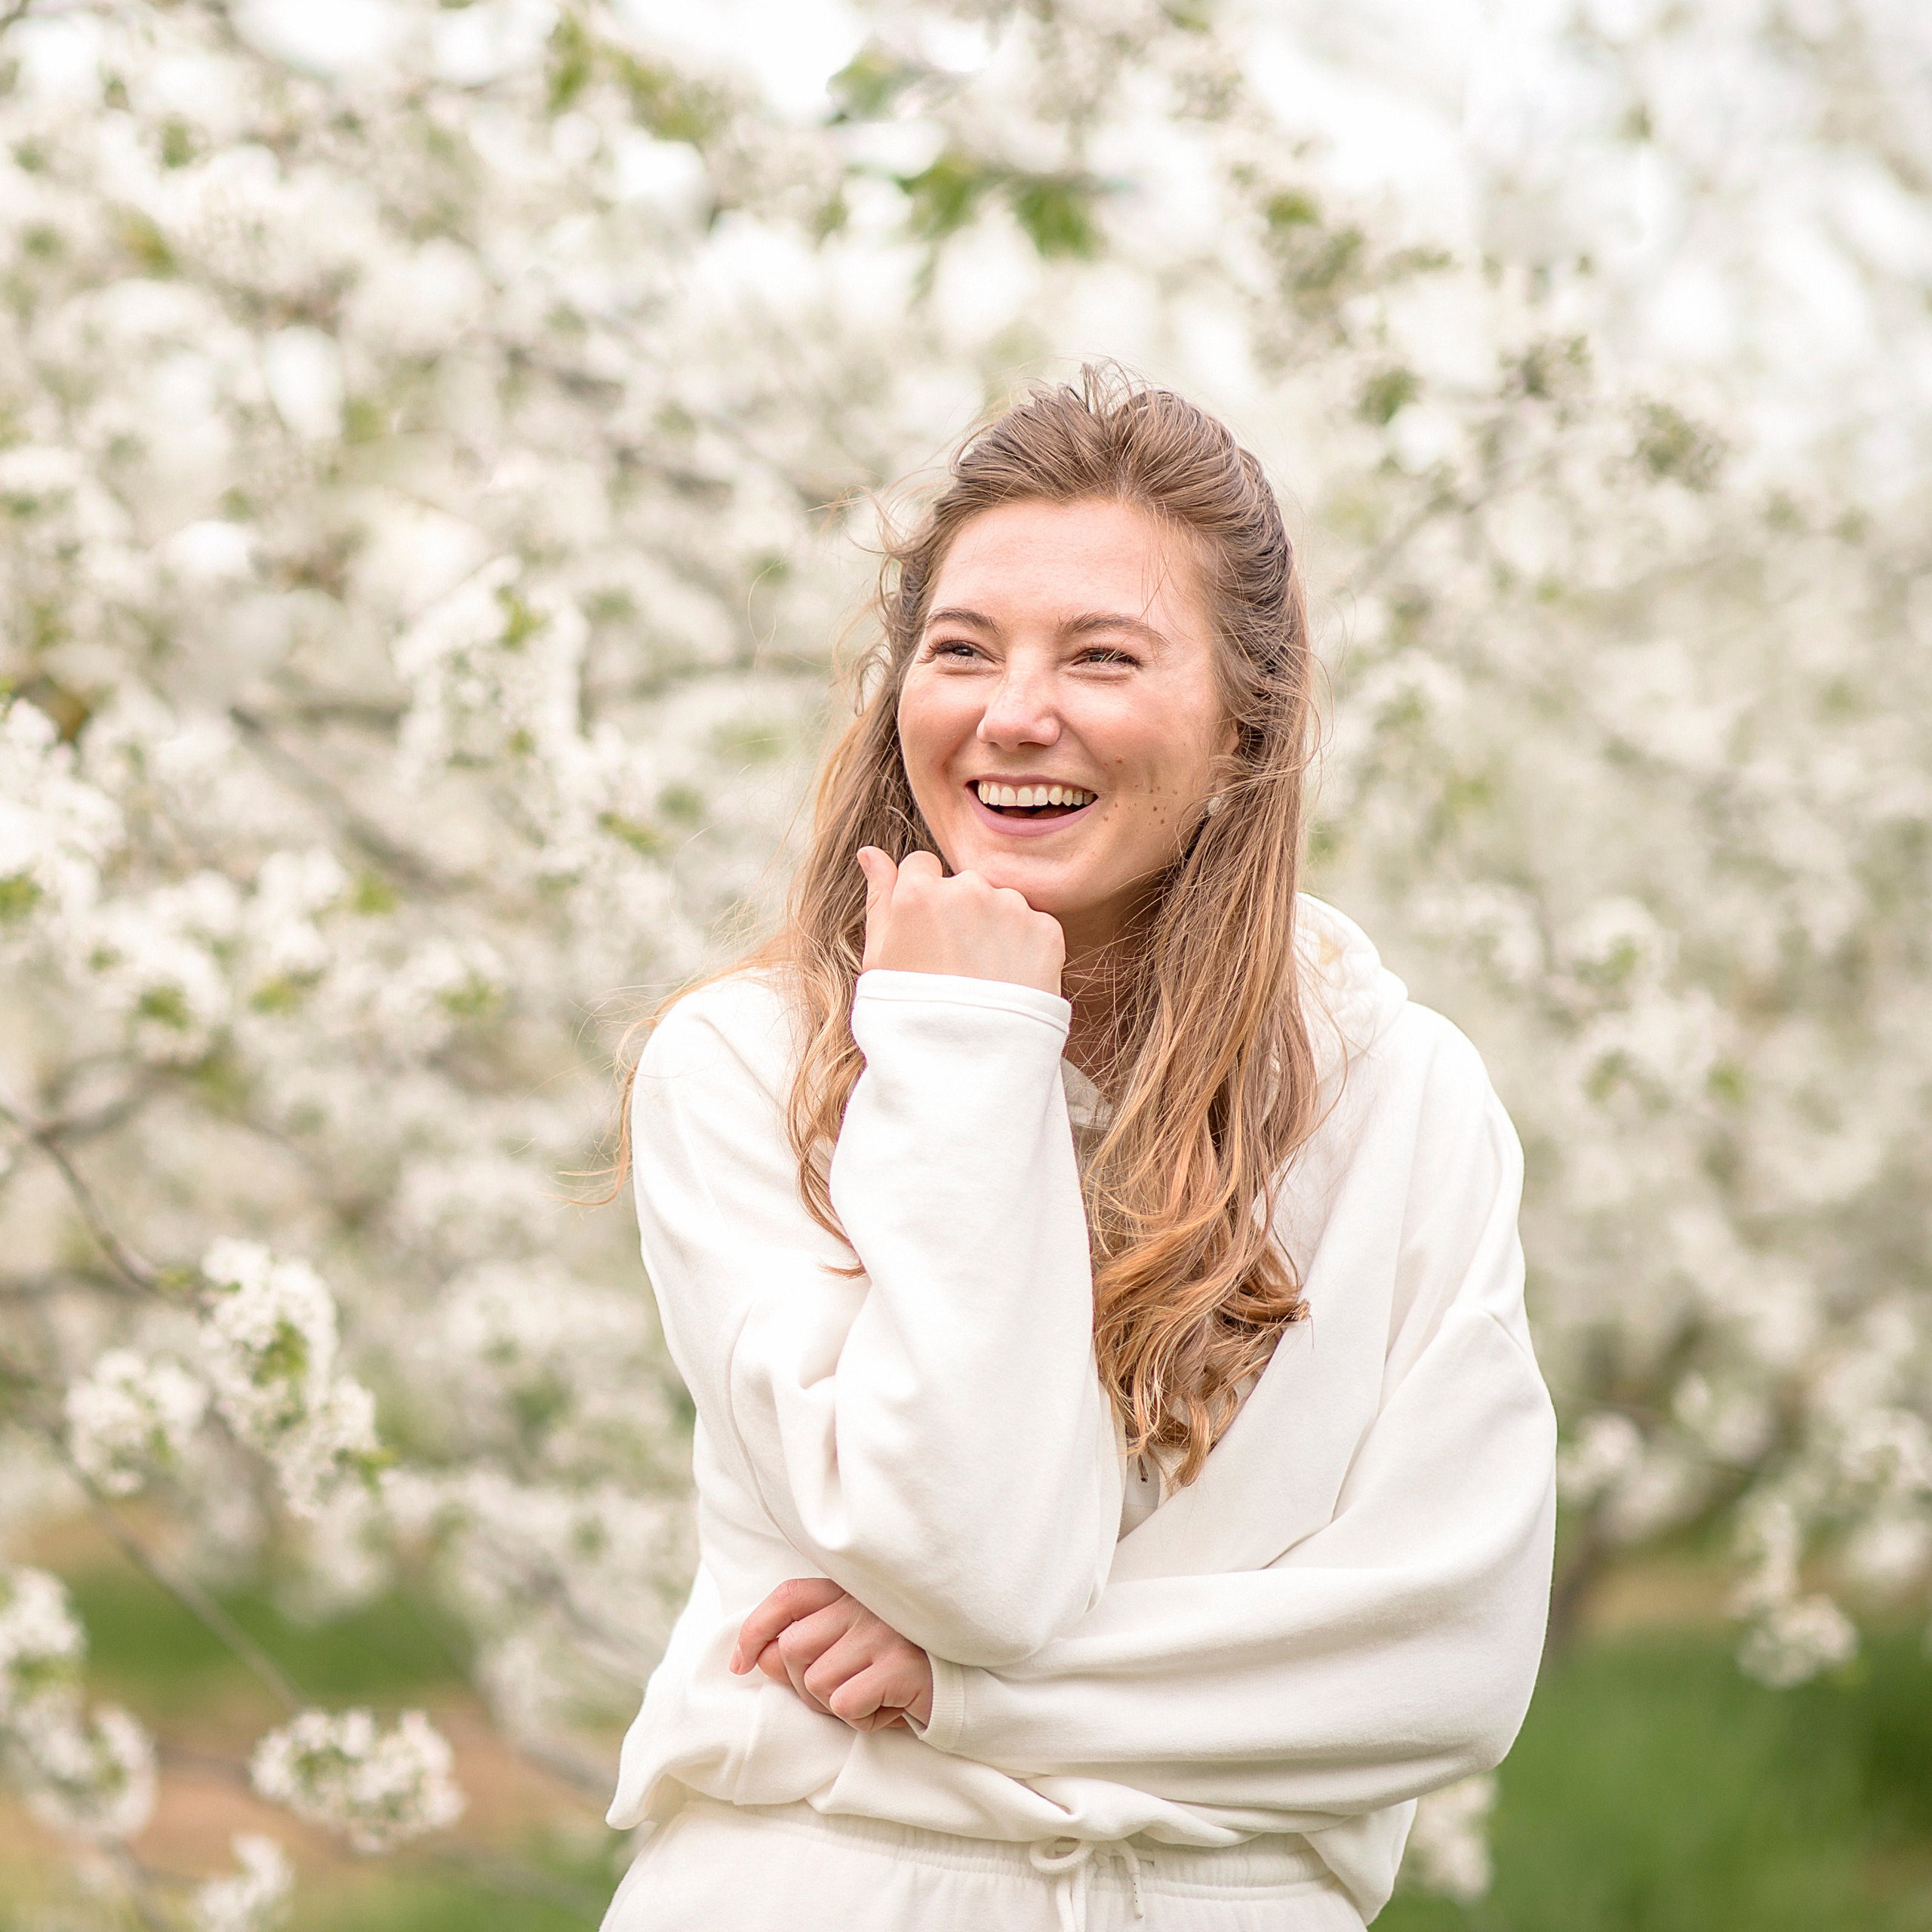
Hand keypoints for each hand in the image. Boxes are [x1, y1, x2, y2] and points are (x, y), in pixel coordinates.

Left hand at [729, 1578, 934, 1731]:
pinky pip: (846, 1705)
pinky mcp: (900, 1664)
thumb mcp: (849, 1655)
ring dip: (835, 1706)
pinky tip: (889, 1708)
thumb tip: (760, 1658)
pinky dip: (863, 1719)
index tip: (739, 1663)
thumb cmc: (898, 1671)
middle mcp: (864, 1604)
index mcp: (849, 1592)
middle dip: (804, 1686)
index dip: (754, 1629)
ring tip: (870, 1698)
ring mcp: (883, 1631)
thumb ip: (804, 1649)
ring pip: (816, 1682)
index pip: (788, 1596)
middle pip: (793, 1648)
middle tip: (842, 1695)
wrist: (970, 1686)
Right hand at [856, 848, 1063, 995]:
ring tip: (984, 977)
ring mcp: (1012, 908)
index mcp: (919, 893)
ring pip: (1001, 903)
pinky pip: (1033, 926)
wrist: (967, 1066)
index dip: (921, 898)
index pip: (921, 865)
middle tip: (955, 962)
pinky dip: (1024, 948)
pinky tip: (1009, 981)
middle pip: (964, 884)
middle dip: (960, 911)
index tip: (925, 930)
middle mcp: (968, 889)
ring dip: (994, 928)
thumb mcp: (879, 958)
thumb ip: (878, 897)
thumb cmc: (910, 1014)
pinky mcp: (1047, 932)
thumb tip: (870, 852)